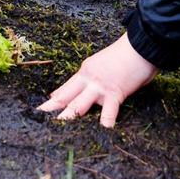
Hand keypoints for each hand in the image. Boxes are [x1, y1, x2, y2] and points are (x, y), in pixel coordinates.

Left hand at [37, 33, 157, 127]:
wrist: (140, 45)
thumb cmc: (126, 55)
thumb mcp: (102, 63)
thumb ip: (94, 77)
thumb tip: (88, 89)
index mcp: (85, 71)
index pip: (66, 88)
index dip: (55, 98)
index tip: (44, 106)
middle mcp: (88, 78)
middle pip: (65, 96)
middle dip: (51, 108)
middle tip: (39, 117)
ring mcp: (99, 86)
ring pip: (78, 105)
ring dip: (68, 117)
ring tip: (56, 128)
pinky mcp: (114, 93)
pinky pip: (108, 112)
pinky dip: (105, 123)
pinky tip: (100, 133)